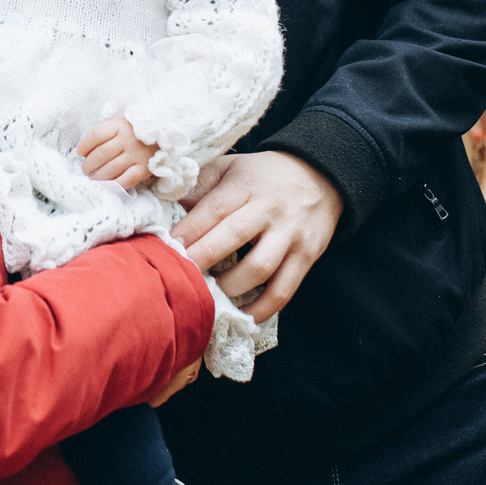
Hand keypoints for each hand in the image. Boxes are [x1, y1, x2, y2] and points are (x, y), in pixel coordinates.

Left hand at [74, 116, 158, 191]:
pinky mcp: (145, 168)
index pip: (96, 135)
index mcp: (120, 125)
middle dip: (89, 164)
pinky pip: (127, 179)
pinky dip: (115, 185)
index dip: (85, 145)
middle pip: (101, 154)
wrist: (167, 131)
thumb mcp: (122, 121)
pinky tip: (107, 187)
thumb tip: (85, 150)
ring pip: (111, 168)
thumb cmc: (138, 128)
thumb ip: (106, 131)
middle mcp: (128, 139)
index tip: (80, 152)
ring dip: (98, 176)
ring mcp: (137, 154)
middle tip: (85, 170)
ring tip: (93, 179)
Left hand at [172, 151, 343, 323]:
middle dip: (202, 260)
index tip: (166, 248)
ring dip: (229, 287)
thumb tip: (166, 210)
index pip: (214, 209)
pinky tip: (243, 316)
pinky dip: (263, 307)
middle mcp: (270, 208)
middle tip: (178, 276)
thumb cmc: (262, 175)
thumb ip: (200, 186)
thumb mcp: (230, 167)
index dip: (189, 230)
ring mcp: (290, 234)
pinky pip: (284, 288)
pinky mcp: (307, 256)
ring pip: (259, 267)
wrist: (319, 175)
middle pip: (233, 237)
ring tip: (207, 296)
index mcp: (246, 184)